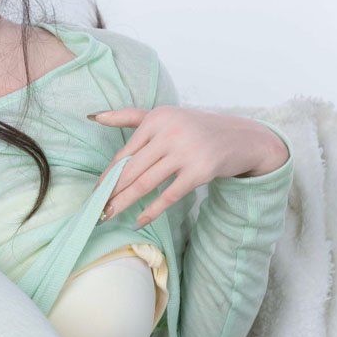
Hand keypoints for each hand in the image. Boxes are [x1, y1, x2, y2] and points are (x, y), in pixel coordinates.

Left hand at [89, 105, 285, 227]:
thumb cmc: (196, 129)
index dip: (108, 174)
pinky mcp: (200, 171)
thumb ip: (129, 116)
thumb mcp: (165, 117)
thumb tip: (94, 117)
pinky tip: (139, 220)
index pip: (125, 151)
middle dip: (112, 192)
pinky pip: (169, 195)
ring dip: (124, 202)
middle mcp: (170, 132)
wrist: (242, 138)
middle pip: (131, 169)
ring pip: (145, 183)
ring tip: (109, 215)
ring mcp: (185, 151)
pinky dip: (152, 210)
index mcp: (157, 118)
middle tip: (96, 210)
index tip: (96, 191)